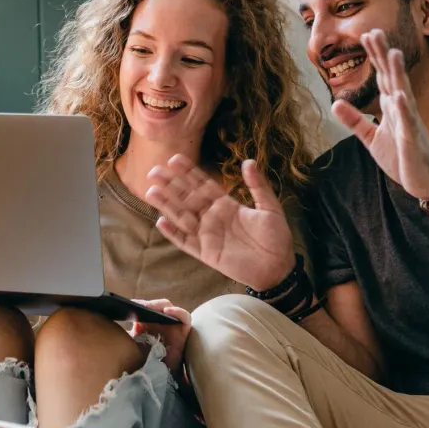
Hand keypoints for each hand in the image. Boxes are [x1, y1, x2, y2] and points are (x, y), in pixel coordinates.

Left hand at [130, 299, 191, 372]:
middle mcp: (161, 323)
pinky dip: (177, 312)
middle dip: (149, 305)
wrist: (155, 378)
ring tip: (151, 307)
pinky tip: (167, 311)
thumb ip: (125, 335)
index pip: (145, 308)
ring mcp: (172, 326)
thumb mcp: (131, 346)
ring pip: (169, 309)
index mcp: (147, 324)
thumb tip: (110, 323)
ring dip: (160, 305)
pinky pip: (184, 317)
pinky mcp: (183, 331)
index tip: (130, 306)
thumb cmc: (143, 362)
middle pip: (157, 307)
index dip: (139, 305)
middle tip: (139, 306)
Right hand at [145, 155, 294, 291]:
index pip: (203, 185)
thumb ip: (258, 186)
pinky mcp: (206, 253)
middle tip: (153, 171)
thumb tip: (248, 161)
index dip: (188, 173)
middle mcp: (213, 217)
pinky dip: (173, 234)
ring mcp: (208, 235)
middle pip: (187, 198)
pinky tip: (161, 222)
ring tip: (150, 191)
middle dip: (171, 185)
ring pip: (182, 217)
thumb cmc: (276, 237)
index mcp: (227, 205)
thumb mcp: (270, 208)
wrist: (278, 268)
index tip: (174, 160)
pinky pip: (186, 242)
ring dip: (167, 205)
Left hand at [332, 29, 428, 199]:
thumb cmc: (401, 157)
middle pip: (392, 78)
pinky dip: (403, 110)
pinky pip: (408, 124)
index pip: (382, 77)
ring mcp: (409, 124)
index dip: (375, 57)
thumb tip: (335, 103)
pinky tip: (399, 96)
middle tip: (375, 31)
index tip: (366, 35)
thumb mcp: (371, 138)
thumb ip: (354, 120)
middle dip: (383, 55)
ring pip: (403, 94)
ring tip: (393, 53)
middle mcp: (402, 110)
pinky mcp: (412, 141)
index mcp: (392, 107)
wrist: (425, 180)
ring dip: (398, 74)